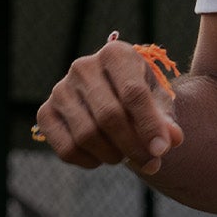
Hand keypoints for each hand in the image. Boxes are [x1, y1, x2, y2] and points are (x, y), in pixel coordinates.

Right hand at [34, 39, 184, 177]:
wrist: (112, 97)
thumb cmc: (141, 98)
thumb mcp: (159, 103)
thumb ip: (166, 121)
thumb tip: (171, 140)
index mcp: (115, 54)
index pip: (133, 93)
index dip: (149, 126)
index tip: (162, 150)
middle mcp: (83, 67)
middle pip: (109, 116)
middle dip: (133, 146)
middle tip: (150, 163)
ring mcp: (61, 89)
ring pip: (87, 135)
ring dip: (113, 155)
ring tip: (126, 156)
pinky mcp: (46, 112)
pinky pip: (66, 148)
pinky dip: (88, 161)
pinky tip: (102, 158)